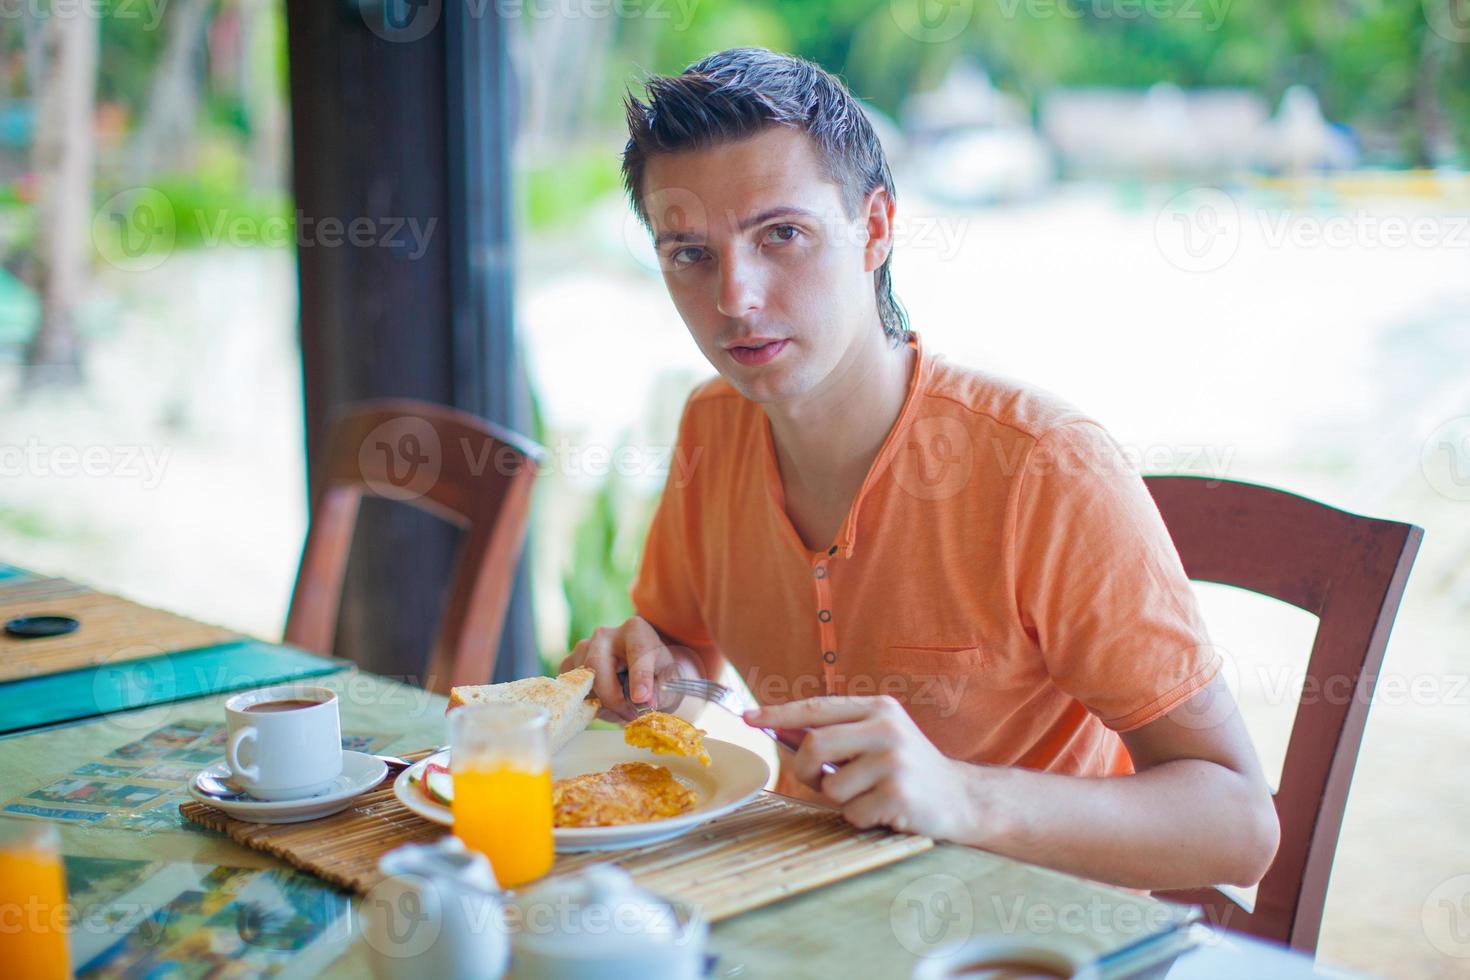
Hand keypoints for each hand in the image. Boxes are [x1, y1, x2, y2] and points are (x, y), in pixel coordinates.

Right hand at [559, 616, 681, 721]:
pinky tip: (605, 704)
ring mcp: (583, 648)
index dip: (640, 676)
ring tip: (622, 708)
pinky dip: (587, 702)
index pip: (636, 651)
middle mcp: (605, 635)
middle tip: (629, 714)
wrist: (641, 672)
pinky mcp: (570, 664)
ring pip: (583, 679)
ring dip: (601, 702)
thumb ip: (661, 691)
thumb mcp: (670, 682)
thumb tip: (644, 703)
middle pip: (597, 664)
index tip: (642, 698)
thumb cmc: (657, 674)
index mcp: (636, 630)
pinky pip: (572, 687)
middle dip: (611, 696)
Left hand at [743, 695, 972, 839]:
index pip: (816, 708)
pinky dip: (859, 818)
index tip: (747, 718)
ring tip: (868, 795)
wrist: (960, 798)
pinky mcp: (898, 793)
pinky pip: (851, 812)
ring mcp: (894, 760)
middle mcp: (887, 727)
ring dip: (840, 799)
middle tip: (817, 781)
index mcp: (878, 708)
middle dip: (805, 770)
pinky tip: (884, 810)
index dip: (778, 714)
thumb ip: (834, 733)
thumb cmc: (905, 769)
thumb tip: (777, 727)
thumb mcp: (875, 738)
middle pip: (814, 745)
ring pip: (830, 785)